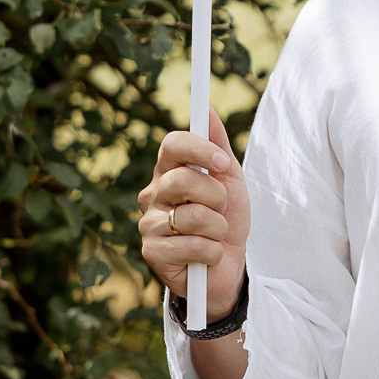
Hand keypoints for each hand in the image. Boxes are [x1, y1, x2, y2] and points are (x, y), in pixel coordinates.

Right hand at [138, 110, 250, 319]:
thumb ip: (219, 148)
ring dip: (218, 228)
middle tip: (221, 209)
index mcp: (169, 172)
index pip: (172, 145)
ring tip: (214, 235)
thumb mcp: (230, 181)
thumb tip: (209, 110)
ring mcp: (148, 224)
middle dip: (216, 196)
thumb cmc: (227, 220)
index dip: (199, 149)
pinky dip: (213, 251)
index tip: (222, 162)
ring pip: (194, 215)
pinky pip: (195, 245)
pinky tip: (208, 256)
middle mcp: (152, 194)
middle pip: (183, 179)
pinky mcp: (152, 253)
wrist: (228, 268)